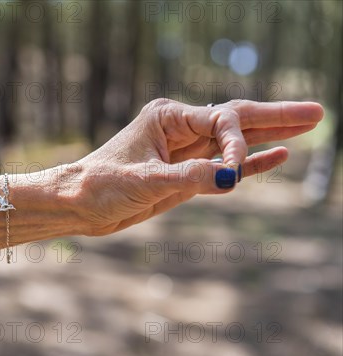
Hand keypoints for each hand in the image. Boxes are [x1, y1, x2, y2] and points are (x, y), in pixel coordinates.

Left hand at [69, 99, 323, 235]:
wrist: (77, 204)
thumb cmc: (98, 185)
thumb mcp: (142, 180)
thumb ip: (187, 178)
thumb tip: (229, 176)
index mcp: (167, 118)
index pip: (220, 119)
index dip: (237, 141)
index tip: (232, 169)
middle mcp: (179, 130)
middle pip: (236, 120)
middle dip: (275, 117)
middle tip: (316, 112)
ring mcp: (184, 153)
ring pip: (234, 142)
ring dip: (269, 136)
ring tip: (307, 125)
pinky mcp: (185, 176)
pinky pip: (223, 167)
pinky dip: (249, 163)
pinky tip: (277, 156)